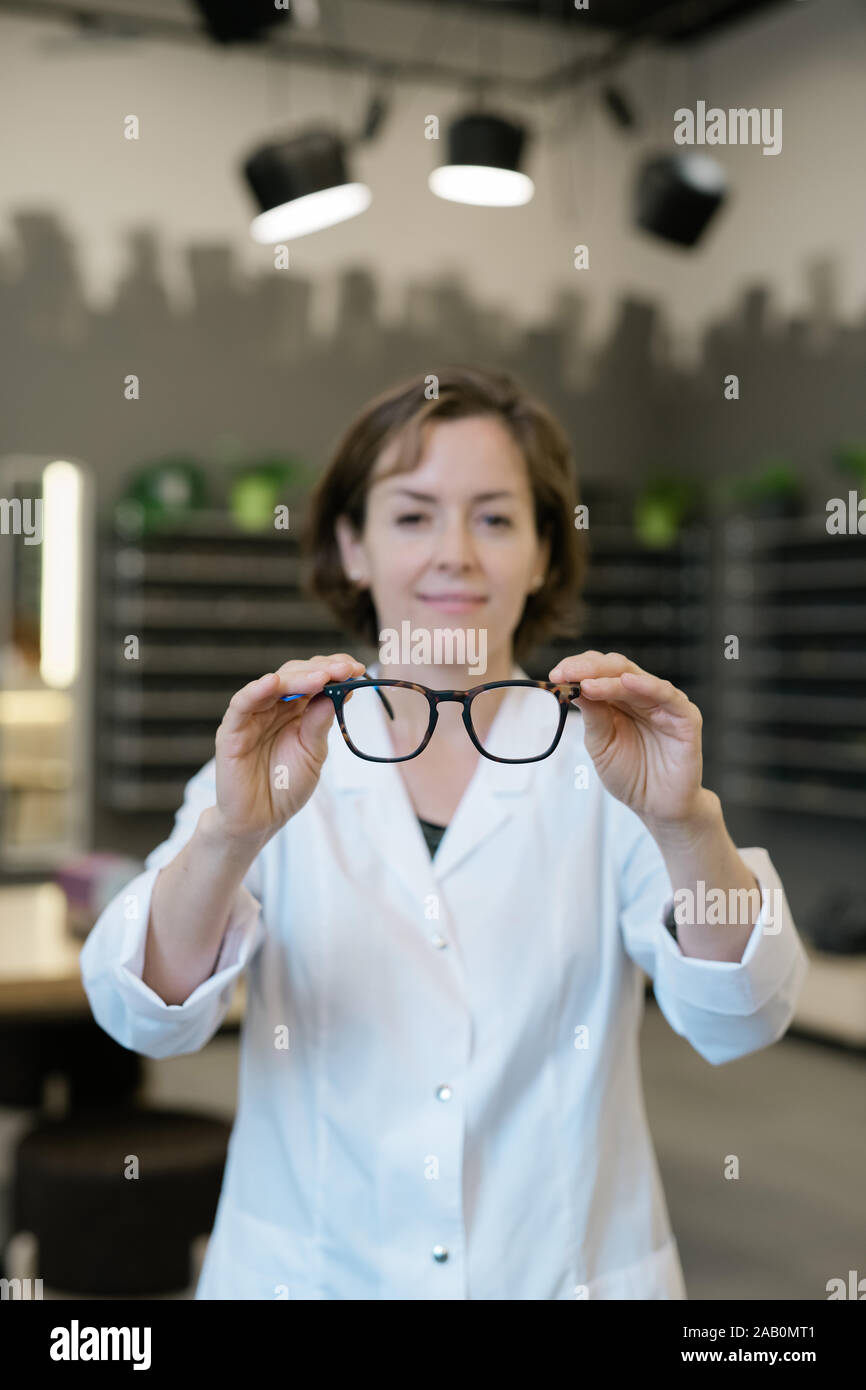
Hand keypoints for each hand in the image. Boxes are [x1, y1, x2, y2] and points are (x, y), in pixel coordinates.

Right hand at [212, 652, 366, 845]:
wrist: (260, 821)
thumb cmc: (286, 787)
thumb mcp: (313, 753)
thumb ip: (320, 723)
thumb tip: (339, 691)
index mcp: (295, 710)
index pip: (313, 679)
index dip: (334, 670)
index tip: (356, 669)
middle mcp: (273, 707)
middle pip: (295, 675)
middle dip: (322, 670)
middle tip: (345, 670)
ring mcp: (252, 716)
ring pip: (272, 684)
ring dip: (298, 677)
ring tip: (322, 676)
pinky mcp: (231, 731)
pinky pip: (241, 705)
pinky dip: (256, 691)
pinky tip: (273, 682)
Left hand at [549, 650, 705, 825]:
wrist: (657, 807)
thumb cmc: (630, 775)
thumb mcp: (601, 744)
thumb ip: (593, 716)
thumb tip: (573, 685)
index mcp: (620, 699)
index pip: (598, 672)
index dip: (576, 669)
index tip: (554, 677)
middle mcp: (642, 695)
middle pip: (616, 668)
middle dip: (588, 668)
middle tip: (564, 674)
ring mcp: (665, 704)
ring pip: (637, 679)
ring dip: (609, 679)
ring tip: (587, 683)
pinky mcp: (686, 717)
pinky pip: (668, 696)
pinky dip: (648, 686)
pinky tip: (628, 682)